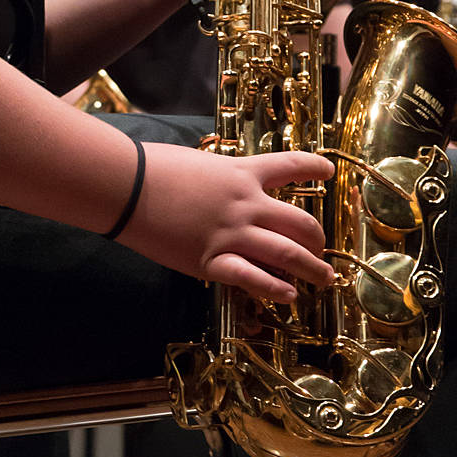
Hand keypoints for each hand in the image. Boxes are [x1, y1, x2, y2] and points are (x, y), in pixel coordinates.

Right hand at [120, 142, 333, 302]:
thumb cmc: (153, 166)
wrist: (127, 186)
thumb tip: (222, 181)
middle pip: (301, 222)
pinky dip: (274, 289)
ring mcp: (232, 233)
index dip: (314, 167)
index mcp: (242, 173)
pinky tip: (288, 295)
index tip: (329, 171)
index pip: (290, 165)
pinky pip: (253, 278)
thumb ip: (219, 174)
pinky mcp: (211, 260)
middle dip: (317, 240)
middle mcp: (247, 203)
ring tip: (323, 279)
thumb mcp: (198, 161)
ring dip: (311, 269)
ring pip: (288, 254)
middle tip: (321, 251)